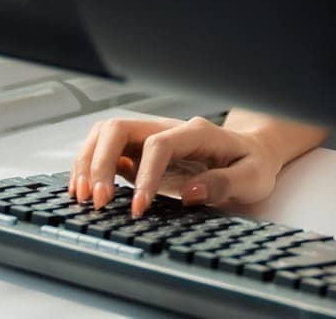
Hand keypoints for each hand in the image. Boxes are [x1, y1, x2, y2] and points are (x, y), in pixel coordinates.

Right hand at [69, 115, 282, 216]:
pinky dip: (90, 169)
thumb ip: (224, 183)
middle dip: (100, 162)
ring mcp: (150, 139)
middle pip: (119, 128)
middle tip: (97, 201)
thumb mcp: (252, 177)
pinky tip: (87, 192)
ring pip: (105, 135)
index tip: (139, 208)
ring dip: (88, 163)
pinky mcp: (140, 153)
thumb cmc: (252, 164)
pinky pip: (107, 152)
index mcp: (196, 132)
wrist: (251, 154)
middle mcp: (168, 129)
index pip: (158, 144)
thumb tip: (190, 193)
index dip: (145, 175)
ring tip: (83, 197)